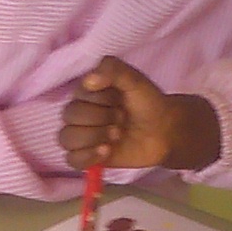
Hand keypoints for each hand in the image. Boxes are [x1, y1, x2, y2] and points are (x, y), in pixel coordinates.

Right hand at [60, 59, 219, 176]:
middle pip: (70, 116)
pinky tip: (106, 151)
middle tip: (122, 119)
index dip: (99, 99)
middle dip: (100, 118)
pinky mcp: (88, 157)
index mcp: (88, 92)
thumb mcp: (135, 80)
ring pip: (67, 138)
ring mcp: (83, 136)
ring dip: (93, 136)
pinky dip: (87, 156)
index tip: (120, 100)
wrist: (165, 132)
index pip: (77, 95)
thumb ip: (113, 70)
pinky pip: (71, 160)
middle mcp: (81, 113)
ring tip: (117, 135)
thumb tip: (89, 81)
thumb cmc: (148, 103)